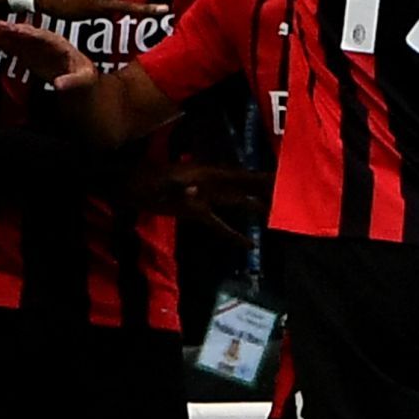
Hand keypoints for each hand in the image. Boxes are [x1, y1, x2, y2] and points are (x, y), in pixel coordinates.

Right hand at [0, 20, 97, 90]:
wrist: (82, 82)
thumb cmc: (85, 78)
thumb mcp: (84, 80)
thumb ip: (72, 82)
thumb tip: (59, 84)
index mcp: (62, 46)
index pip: (44, 37)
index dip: (30, 33)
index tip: (17, 31)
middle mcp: (49, 44)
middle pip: (30, 34)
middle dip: (15, 30)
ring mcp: (39, 48)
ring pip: (22, 38)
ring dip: (8, 34)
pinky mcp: (32, 55)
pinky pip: (18, 47)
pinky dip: (7, 43)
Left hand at [133, 164, 272, 247]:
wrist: (127, 189)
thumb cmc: (143, 182)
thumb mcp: (159, 183)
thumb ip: (177, 186)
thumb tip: (195, 190)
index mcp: (206, 174)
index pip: (240, 176)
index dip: (261, 178)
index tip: (282, 179)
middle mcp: (210, 184)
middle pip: (244, 187)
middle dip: (266, 190)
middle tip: (291, 195)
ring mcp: (204, 198)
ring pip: (236, 203)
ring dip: (255, 207)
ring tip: (278, 214)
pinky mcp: (196, 213)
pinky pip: (220, 225)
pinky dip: (234, 234)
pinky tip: (249, 244)